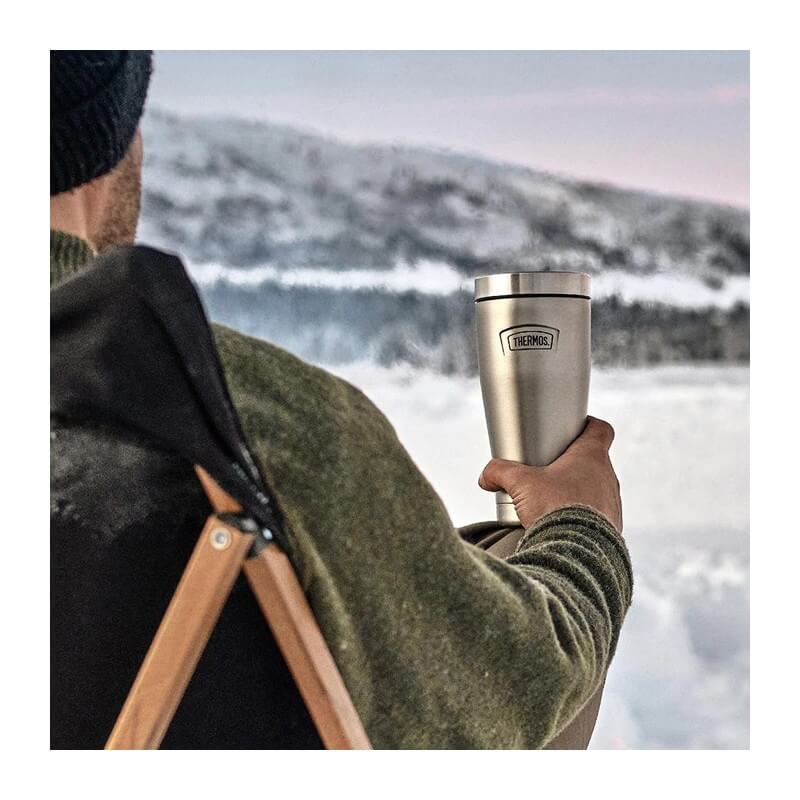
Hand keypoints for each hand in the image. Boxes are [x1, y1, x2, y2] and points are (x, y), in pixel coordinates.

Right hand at [478, 416, 622, 531]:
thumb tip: (486, 477)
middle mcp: (607, 478)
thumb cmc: (554, 509)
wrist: (575, 553)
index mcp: (591, 457)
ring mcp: (612, 504)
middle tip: (549, 470)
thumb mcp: (520, 484)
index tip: (573, 429)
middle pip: (594, 461)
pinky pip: (597, 517)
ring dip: (577, 492)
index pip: (600, 429)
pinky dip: (581, 517)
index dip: (588, 425)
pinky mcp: (610, 529)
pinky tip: (561, 524)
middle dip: (572, 464)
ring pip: (596, 490)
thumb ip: (500, 472)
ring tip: (553, 501)